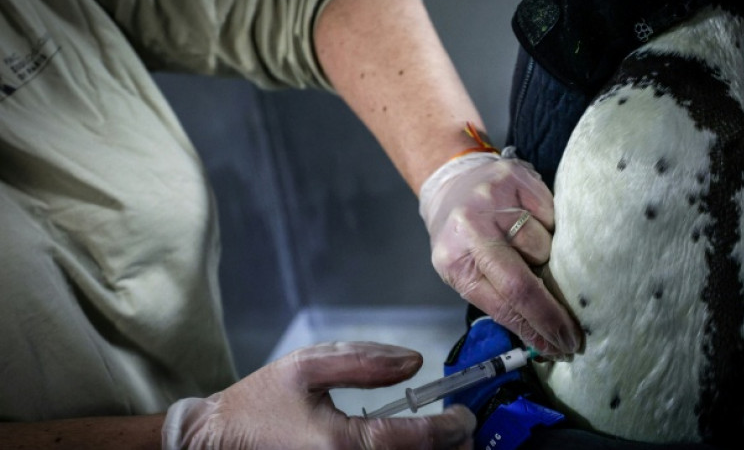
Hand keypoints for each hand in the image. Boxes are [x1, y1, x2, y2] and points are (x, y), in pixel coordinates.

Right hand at [163, 342, 474, 449]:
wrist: (217, 443)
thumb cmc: (258, 406)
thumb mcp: (307, 366)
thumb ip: (364, 361)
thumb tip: (413, 362)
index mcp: (344, 443)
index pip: (418, 438)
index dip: (451, 427)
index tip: (464, 416)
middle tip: (468, 435)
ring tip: (450, 445)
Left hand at [419, 151, 581, 355]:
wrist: (452, 181)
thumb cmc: (462, 236)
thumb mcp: (465, 271)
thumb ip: (498, 299)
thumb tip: (543, 336)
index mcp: (455, 260)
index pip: (503, 305)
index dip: (535, 330)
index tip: (559, 348)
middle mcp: (471, 228)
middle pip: (523, 283)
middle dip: (552, 314)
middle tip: (573, 335)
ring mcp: (495, 201)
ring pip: (544, 247)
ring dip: (549, 259)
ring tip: (536, 253)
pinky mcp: (517, 179)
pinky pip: (552, 217)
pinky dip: (551, 229)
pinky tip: (538, 226)